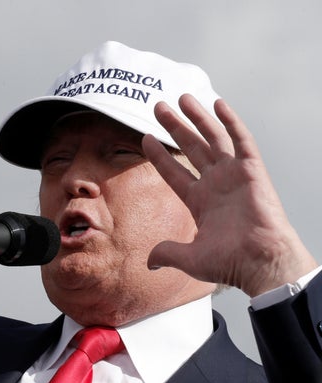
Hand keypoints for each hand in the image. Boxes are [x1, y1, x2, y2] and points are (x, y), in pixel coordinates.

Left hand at [143, 94, 316, 296]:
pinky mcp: (252, 171)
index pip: (174, 171)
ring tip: (181, 97)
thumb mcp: (189, 258)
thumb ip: (167, 253)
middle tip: (159, 107)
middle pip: (190, 147)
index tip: (144, 137)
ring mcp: (233, 175)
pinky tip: (217, 104)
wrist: (260, 262)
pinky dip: (231, 122)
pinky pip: (241, 141)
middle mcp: (215, 184)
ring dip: (197, 117)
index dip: (159, 155)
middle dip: (174, 126)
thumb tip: (148, 262)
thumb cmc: (230, 263)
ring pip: (212, 138)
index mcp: (200, 201)